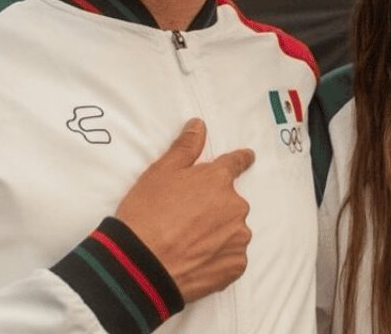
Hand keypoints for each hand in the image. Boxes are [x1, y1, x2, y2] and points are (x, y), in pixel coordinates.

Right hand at [116, 119, 255, 301]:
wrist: (142, 265)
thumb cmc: (148, 214)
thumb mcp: (161, 173)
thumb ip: (185, 147)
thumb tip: (199, 125)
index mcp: (218, 180)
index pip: (236, 163)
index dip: (240, 160)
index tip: (248, 157)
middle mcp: (235, 206)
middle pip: (230, 202)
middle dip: (215, 207)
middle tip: (187, 218)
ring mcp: (238, 237)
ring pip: (232, 230)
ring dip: (217, 233)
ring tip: (188, 242)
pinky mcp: (236, 265)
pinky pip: (231, 257)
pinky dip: (218, 257)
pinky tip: (196, 259)